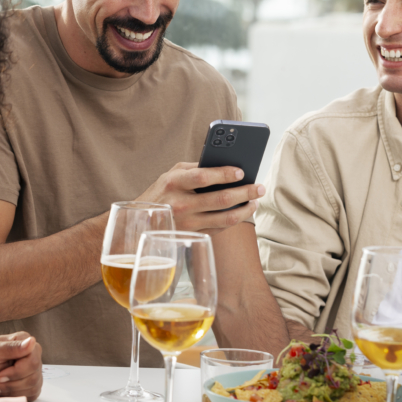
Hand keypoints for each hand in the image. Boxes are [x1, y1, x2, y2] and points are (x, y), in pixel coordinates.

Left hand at [0, 332, 42, 400]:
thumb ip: (11, 347)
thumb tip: (31, 341)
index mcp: (24, 341)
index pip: (33, 360)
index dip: (17, 372)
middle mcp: (33, 355)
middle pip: (34, 376)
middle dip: (11, 383)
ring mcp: (34, 371)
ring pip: (33, 387)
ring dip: (10, 390)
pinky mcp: (32, 385)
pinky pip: (32, 395)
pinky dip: (14, 396)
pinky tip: (3, 392)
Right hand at [135, 162, 264, 234]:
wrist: (142, 222)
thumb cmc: (162, 192)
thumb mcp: (172, 174)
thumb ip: (195, 168)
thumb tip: (225, 165)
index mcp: (174, 183)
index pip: (203, 177)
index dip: (224, 174)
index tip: (242, 171)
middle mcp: (180, 204)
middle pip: (220, 199)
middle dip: (245, 193)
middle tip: (259, 187)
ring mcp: (186, 223)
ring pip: (224, 219)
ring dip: (245, 210)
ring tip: (255, 201)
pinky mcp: (192, 236)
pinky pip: (219, 228)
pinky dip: (234, 220)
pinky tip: (242, 212)